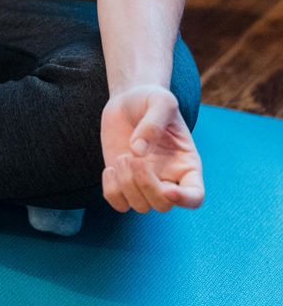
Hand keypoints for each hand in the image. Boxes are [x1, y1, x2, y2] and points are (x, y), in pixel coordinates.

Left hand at [100, 84, 204, 213]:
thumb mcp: (160, 100)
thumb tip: (137, 152)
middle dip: (145, 185)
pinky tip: (110, 168)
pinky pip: (118, 203)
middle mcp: (168, 179)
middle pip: (162, 205)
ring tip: (122, 157)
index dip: (184, 200)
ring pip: (140, 206)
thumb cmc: (151, 100)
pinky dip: (112, 191)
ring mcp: (145, 183)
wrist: (128, 100)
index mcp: (186, 164)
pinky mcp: (123, 182)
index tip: (168, 189)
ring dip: (126, 184)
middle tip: (132, 159)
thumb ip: (153, 123)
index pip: (195, 196)